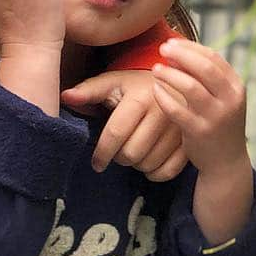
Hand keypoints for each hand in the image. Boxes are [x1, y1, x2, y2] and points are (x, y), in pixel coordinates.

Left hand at [62, 70, 185, 176]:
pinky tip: (148, 163)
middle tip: (117, 151)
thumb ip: (88, 91)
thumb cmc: (135, 84)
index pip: (116, 134)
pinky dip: (155, 173)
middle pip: (132, 154)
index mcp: (141, 98)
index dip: (102, 153)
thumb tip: (65, 97)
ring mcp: (179, 130)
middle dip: (119, 157)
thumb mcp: (112, 82)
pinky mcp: (190, 142)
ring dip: (136, 165)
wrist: (175, 82)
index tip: (96, 163)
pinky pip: (169, 171)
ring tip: (132, 152)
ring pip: (149, 164)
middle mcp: (163, 113)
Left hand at [150, 39, 248, 174]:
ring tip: (155, 70)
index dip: (190, 47)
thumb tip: (175, 51)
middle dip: (180, 55)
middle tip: (161, 50)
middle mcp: (230, 99)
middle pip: (204, 68)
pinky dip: (163, 97)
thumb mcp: (219, 96)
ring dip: (169, 74)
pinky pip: (177, 109)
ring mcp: (216, 116)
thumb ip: (202, 75)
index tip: (171, 42)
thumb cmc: (217, 121)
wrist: (226, 161)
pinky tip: (155, 90)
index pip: (213, 57)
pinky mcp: (200, 131)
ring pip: (190, 87)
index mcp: (236, 86)